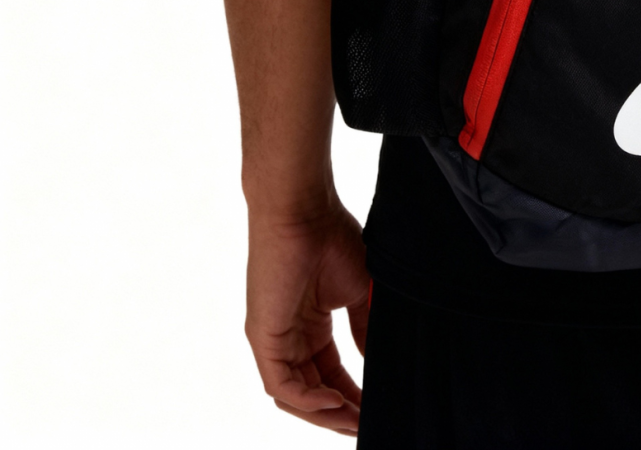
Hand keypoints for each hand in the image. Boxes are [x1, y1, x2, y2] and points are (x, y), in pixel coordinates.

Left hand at [246, 199, 369, 434]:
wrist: (303, 212)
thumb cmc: (331, 238)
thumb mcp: (358, 291)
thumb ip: (365, 328)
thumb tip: (377, 361)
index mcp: (309, 327)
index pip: (330, 374)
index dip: (353, 396)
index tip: (377, 410)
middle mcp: (288, 339)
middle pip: (313, 393)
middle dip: (341, 414)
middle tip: (368, 427)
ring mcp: (273, 342)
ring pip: (296, 397)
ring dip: (325, 414)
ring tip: (356, 423)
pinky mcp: (263, 339)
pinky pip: (282, 386)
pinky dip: (309, 400)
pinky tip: (336, 403)